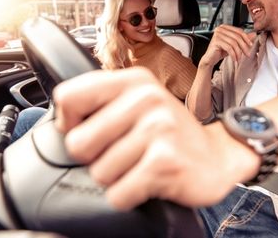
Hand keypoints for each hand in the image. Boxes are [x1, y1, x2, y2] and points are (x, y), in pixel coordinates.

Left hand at [53, 68, 259, 209]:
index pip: (68, 97)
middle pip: (77, 143)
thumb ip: (103, 102)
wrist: (217, 156)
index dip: (69, 123)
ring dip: (117, 178)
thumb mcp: (140, 103)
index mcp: (134, 81)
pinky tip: (148, 182)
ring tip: (141, 166)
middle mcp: (146, 98)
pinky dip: (129, 196)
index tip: (90, 132)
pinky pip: (119, 193)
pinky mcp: (164, 161)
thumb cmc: (171, 133)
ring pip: (99, 173)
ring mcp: (158, 128)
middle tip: (123, 153)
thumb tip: (60, 121)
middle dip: (95, 158)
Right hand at [199, 24, 255, 66]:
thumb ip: (243, 39)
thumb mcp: (234, 45)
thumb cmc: (220, 51)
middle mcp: (220, 29)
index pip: (239, 31)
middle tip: (247, 54)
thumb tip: (254, 34)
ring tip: (239, 58)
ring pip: (234, 43)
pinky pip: (229, 48)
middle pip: (237, 37)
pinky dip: (233, 54)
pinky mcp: (216, 41)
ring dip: (238, 52)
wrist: (210, 59)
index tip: (250, 45)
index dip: (246, 38)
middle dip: (244, 46)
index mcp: (225, 27)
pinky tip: (234, 59)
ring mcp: (217, 34)